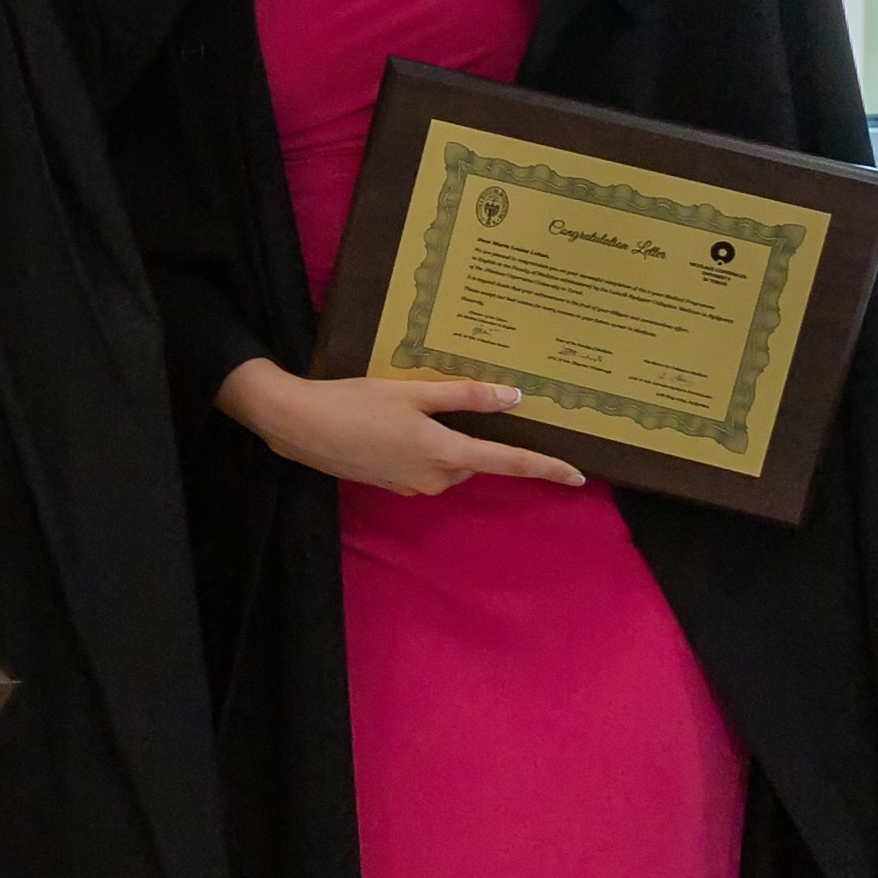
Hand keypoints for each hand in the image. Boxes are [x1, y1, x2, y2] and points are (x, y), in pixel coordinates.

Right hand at [216, 356, 583, 495]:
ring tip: (412, 410)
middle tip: (449, 405)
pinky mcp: (388, 484)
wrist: (297, 424)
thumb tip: (514, 397)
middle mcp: (434, 478)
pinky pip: (421, 467)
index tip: (579, 476)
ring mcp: (409, 485)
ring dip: (442, 442)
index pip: (509, 463)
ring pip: (446, 463)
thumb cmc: (356, 402)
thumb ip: (465, 396)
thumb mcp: (413, 392)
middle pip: (473, 460)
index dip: (546, 468)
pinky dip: (418, 449)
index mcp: (446, 454)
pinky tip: (391, 427)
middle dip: (471, 437)